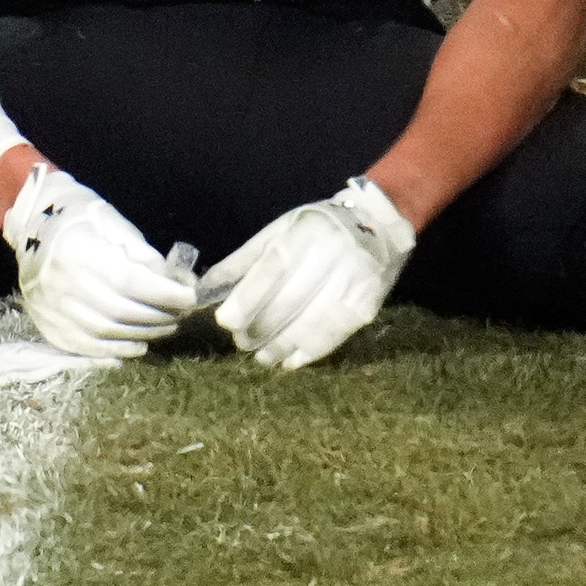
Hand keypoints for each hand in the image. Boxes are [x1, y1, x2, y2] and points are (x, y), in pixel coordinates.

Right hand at [2, 163, 197, 358]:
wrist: (31, 225)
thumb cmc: (80, 218)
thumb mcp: (113, 224)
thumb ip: (143, 254)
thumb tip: (177, 282)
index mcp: (79, 251)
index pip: (130, 281)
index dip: (164, 293)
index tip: (190, 297)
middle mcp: (62, 283)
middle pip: (120, 311)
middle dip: (158, 316)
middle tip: (181, 315)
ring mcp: (51, 308)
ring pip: (105, 333)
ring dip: (142, 335)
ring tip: (166, 328)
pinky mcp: (47, 325)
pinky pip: (84, 348)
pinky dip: (115, 352)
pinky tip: (138, 347)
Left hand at [198, 177, 415, 371]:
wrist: (380, 224)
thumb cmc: (318, 229)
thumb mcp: (279, 232)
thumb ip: (244, 262)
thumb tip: (204, 291)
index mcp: (305, 232)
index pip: (273, 270)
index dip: (247, 299)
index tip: (226, 321)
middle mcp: (332, 255)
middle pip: (289, 301)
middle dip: (260, 328)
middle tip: (241, 342)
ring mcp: (353, 281)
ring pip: (310, 324)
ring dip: (281, 346)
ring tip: (262, 356)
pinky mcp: (367, 305)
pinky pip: (333, 335)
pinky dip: (308, 352)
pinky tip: (290, 360)